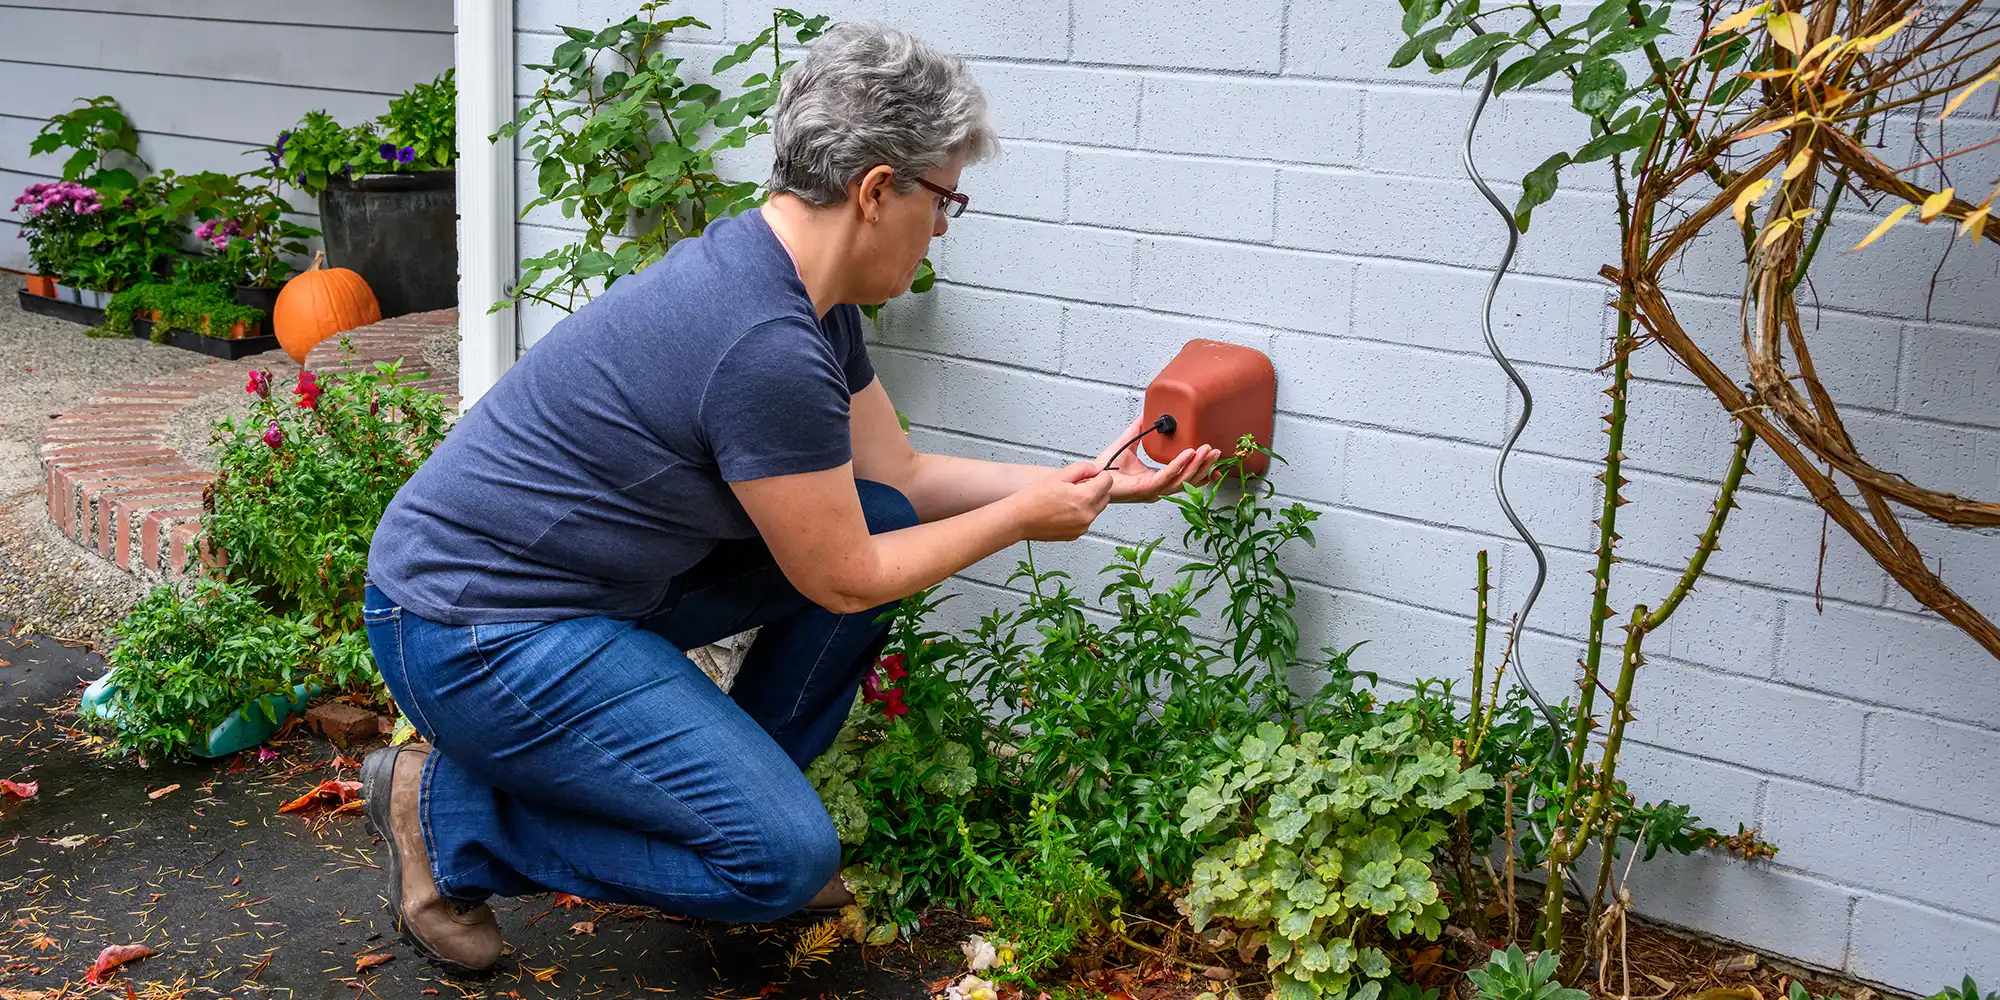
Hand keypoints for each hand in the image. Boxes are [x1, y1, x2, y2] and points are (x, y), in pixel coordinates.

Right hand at [1013, 462, 1113, 540]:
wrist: (1018, 519)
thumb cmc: (1034, 498)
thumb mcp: (1059, 475)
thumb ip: (1082, 469)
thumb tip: (1095, 469)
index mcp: (1085, 497)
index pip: (1108, 481)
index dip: (1098, 475)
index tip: (1088, 475)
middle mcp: (1087, 514)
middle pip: (1104, 496)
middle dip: (1095, 488)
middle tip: (1074, 486)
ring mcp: (1082, 527)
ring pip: (1095, 509)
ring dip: (1087, 502)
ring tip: (1065, 499)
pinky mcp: (1076, 534)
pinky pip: (1085, 520)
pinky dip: (1079, 514)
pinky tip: (1062, 510)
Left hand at [1094, 416, 1224, 503]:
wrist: (1092, 476)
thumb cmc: (1106, 467)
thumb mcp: (1128, 444)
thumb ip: (1139, 430)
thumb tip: (1145, 415)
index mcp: (1156, 480)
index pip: (1184, 477)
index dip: (1200, 470)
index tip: (1213, 459)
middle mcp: (1158, 488)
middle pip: (1189, 480)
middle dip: (1205, 466)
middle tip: (1216, 451)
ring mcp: (1153, 490)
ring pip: (1183, 479)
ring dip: (1197, 465)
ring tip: (1207, 450)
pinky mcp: (1146, 488)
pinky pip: (1167, 475)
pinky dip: (1179, 464)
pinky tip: (1188, 453)